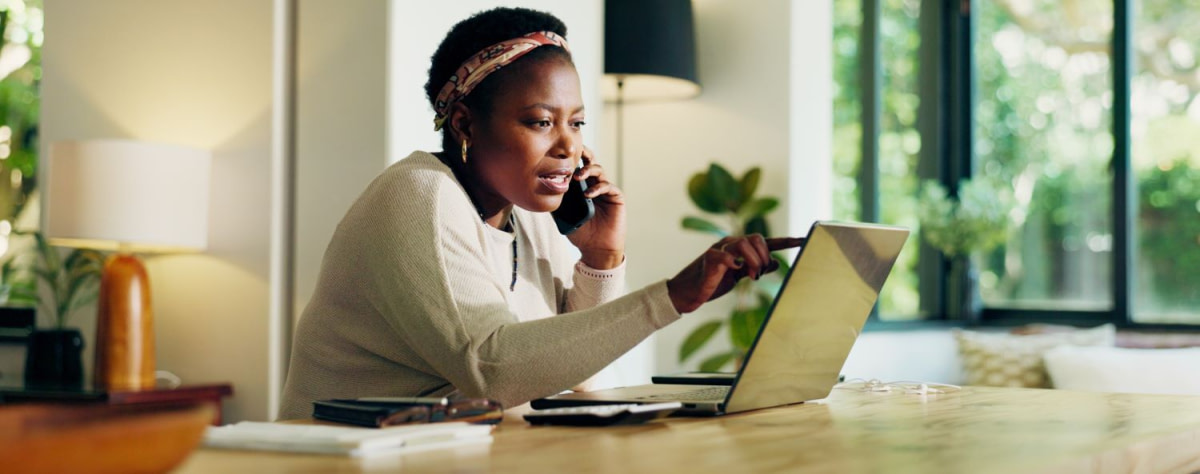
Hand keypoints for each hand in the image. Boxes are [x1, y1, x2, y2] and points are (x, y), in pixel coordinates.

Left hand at [566, 147, 624, 268]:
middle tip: (575, 154)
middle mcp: (593, 185)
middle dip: (584, 155)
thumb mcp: (563, 216)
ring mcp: (605, 190)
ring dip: (588, 170)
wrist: (596, 249)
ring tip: (578, 177)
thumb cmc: (581, 233)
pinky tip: (588, 194)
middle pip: (590, 162)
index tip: (562, 153)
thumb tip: (540, 189)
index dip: (572, 158)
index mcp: (581, 187)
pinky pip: (608, 186)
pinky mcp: (615, 197)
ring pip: (599, 171)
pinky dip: (597, 188)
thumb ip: (556, 202)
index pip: (577, 167)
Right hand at [666, 235, 806, 313]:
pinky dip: (735, 263)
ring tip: (750, 276)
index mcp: (740, 248)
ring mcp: (720, 249)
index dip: (786, 241)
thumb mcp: (740, 276)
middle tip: (759, 274)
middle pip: (757, 238)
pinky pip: (727, 255)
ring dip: (753, 261)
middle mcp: (730, 243)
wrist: (688, 292)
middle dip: (764, 256)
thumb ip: (756, 268)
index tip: (804, 240)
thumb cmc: (713, 282)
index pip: (767, 241)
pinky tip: (735, 271)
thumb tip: (774, 264)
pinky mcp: (710, 258)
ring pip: (744, 243)